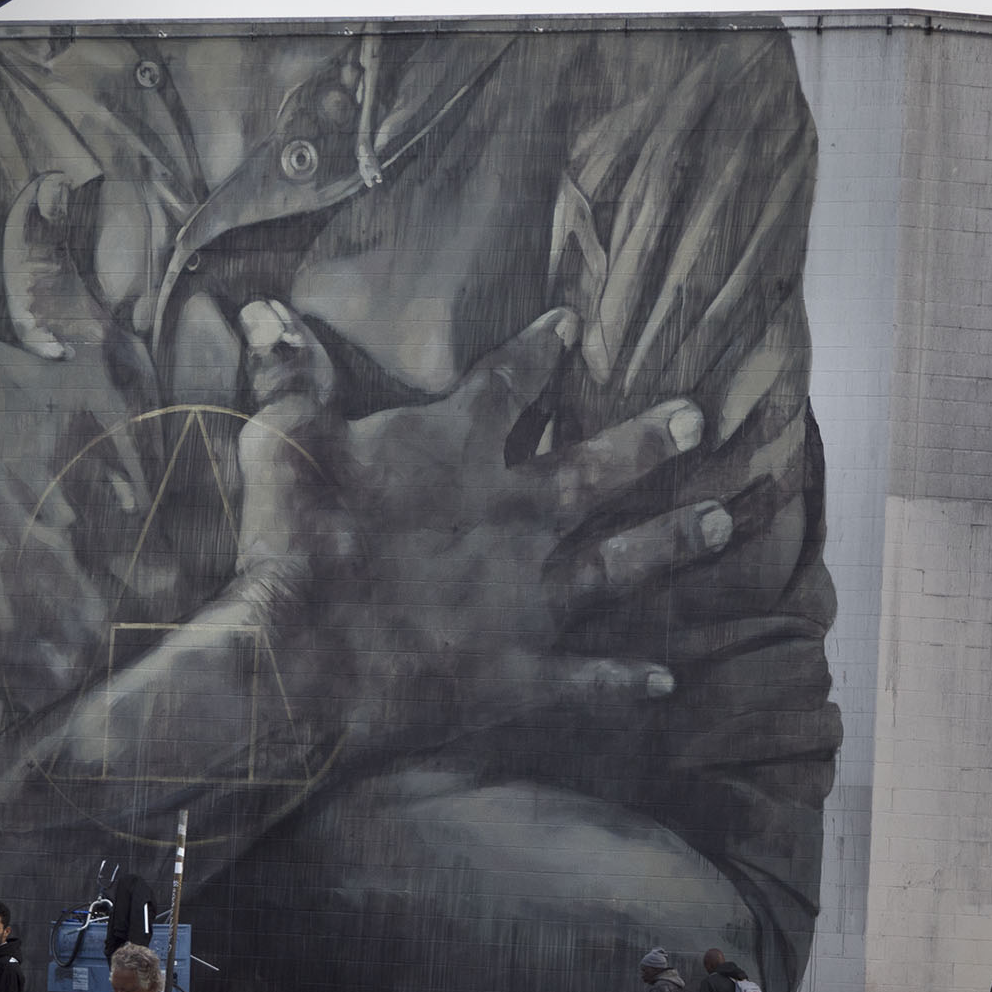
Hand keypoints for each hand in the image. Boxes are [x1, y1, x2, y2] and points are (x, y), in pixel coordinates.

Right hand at [228, 300, 732, 741]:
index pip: (507, 383)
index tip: (571, 323)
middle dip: (651, 442)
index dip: (538, 350)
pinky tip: (665, 682)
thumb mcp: (283, 437)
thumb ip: (291, 373)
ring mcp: (526, 597)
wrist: (300, 659)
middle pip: (597, 469)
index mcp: (458, 450)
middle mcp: (513, 516)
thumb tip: (269, 308)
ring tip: (722, 524)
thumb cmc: (291, 541)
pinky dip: (625, 682)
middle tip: (701, 420)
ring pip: (619, 564)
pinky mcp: (522, 672)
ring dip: (672, 543)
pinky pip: (587, 679)